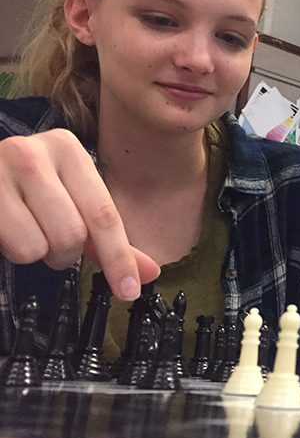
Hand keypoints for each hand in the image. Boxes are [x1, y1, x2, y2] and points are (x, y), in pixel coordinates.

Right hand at [0, 129, 159, 299]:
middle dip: (65, 252)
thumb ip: (107, 236)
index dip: (118, 258)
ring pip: (37, 247)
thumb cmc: (28, 188)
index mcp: (66, 148)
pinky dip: (13, 249)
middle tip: (52, 238)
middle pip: (71, 234)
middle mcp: (31, 153)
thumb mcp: (71, 197)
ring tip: (28, 230)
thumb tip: (146, 273)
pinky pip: (12, 246)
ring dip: (37, 252)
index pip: (103, 214)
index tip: (129, 289)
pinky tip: (9, 228)